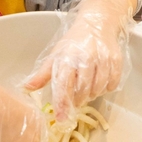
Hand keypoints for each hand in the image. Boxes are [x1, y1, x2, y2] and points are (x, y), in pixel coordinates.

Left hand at [24, 0, 135, 124]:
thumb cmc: (74, 42)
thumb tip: (26, 88)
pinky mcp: (116, 60)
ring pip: (98, 89)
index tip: (61, 118)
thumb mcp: (56, 56)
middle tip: (76, 99)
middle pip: (82, 91)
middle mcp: (85, 58)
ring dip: (92, 94)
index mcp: (67, 58)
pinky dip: (106, 88)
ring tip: (87, 89)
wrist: (97, 24)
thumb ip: (42, 74)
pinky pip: (112, 84)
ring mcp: (102, 59)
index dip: (62, 103)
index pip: (63, 84)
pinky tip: (100, 82)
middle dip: (78, 100)